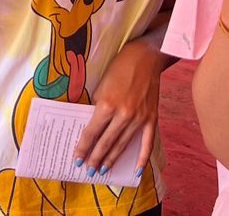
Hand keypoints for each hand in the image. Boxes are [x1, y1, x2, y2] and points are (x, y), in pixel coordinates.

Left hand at [75, 41, 162, 180]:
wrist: (145, 57)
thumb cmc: (118, 67)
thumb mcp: (101, 85)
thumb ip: (97, 106)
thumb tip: (92, 126)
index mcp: (107, 104)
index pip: (92, 132)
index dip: (83, 147)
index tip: (76, 159)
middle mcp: (124, 114)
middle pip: (106, 142)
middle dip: (95, 158)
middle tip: (88, 170)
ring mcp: (140, 118)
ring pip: (123, 145)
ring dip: (112, 159)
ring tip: (103, 170)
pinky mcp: (152, 118)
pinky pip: (147, 143)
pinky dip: (142, 158)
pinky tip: (137, 170)